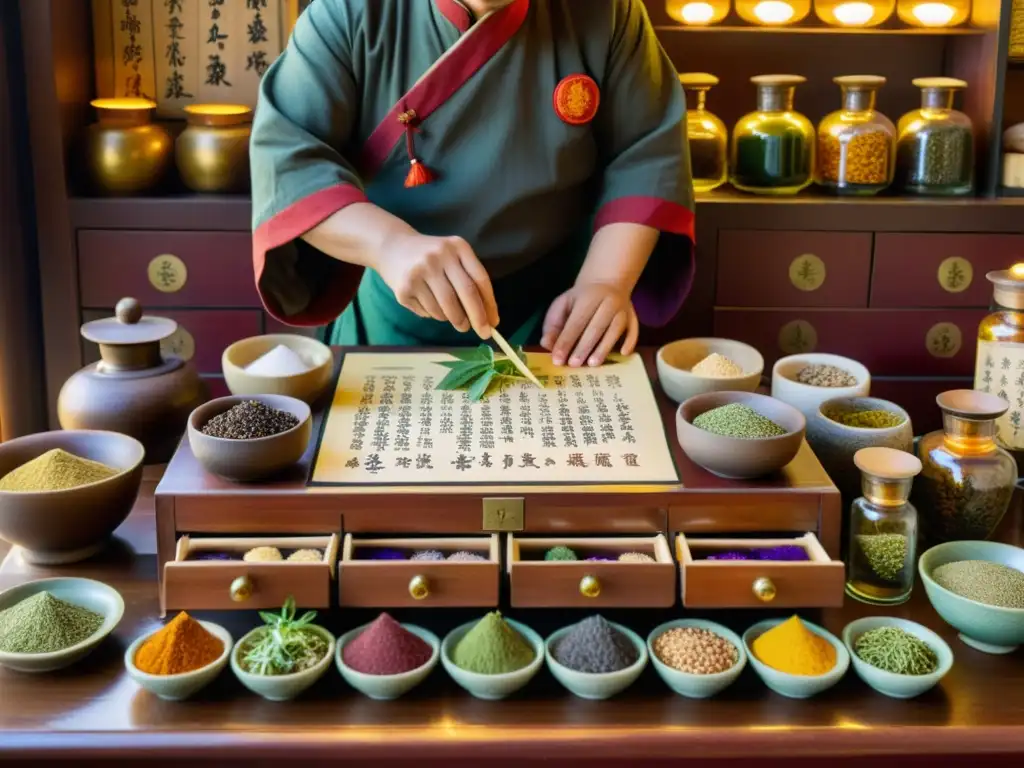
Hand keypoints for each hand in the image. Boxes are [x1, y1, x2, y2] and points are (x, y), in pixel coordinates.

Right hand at [374, 232, 498, 337]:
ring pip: (446, 307)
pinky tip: (430, 304)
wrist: (391, 246)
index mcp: (458, 246)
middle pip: (466, 293)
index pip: (480, 279)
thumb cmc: (431, 256)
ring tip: (455, 319)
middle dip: (477, 318)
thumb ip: (470, 279)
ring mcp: (420, 271)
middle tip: (483, 333)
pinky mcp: (404, 288)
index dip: (490, 304)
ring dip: (454, 319)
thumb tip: (487, 317)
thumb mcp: (452, 256)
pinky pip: (428, 312)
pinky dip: (434, 315)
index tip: (494, 323)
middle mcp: (439, 256)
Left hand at [541, 282, 638, 366]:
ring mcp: (624, 310)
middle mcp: (608, 302)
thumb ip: (552, 325)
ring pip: (615, 330)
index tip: (557, 359)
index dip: (566, 341)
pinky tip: (622, 354)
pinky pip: (634, 331)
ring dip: (604, 348)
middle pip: (596, 328)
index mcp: (588, 296)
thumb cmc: (580, 299)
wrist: (607, 282)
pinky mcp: (633, 317)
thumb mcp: (562, 305)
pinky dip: (630, 342)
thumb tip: (547, 344)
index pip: (576, 322)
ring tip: (592, 364)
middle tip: (573, 365)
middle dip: (583, 348)